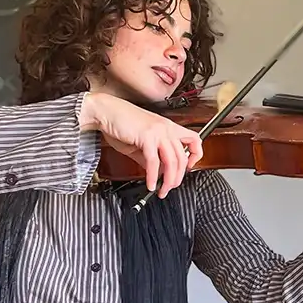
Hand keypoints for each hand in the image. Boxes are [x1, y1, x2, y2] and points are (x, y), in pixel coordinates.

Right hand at [81, 92, 202, 196]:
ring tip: (162, 190)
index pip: (194, 139)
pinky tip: (150, 184)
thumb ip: (152, 156)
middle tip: (170, 187)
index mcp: (168, 127)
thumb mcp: (141, 143)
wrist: (106, 111)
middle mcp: (167, 128)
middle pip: (182, 157)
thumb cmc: (121, 123)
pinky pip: (154, 162)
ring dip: (168, 180)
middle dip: (178, 177)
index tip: (189, 167)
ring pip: (172, 161)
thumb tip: (158, 172)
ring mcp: (158, 131)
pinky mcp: (146, 137)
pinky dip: (153, 177)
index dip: (196, 155)